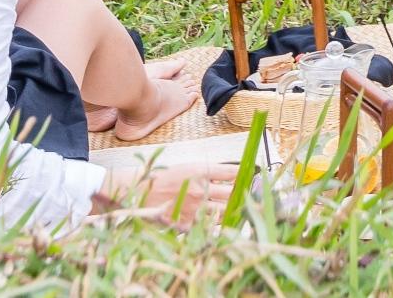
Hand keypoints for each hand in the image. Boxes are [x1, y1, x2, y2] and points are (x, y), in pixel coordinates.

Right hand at [101, 164, 237, 227]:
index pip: (231, 172)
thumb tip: (230, 177)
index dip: (245, 174)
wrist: (139, 192)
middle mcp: (200, 189)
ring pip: (225, 210)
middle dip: (244, 194)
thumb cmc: (163, 178)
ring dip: (235, 209)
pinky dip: (219, 223)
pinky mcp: (189, 222)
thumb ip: (207, 174)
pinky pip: (210, 224)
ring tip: (242, 208)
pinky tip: (224, 221)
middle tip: (250, 193)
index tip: (253, 173)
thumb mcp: (186, 168)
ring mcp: (195, 207)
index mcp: (199, 171)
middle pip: (232, 193)